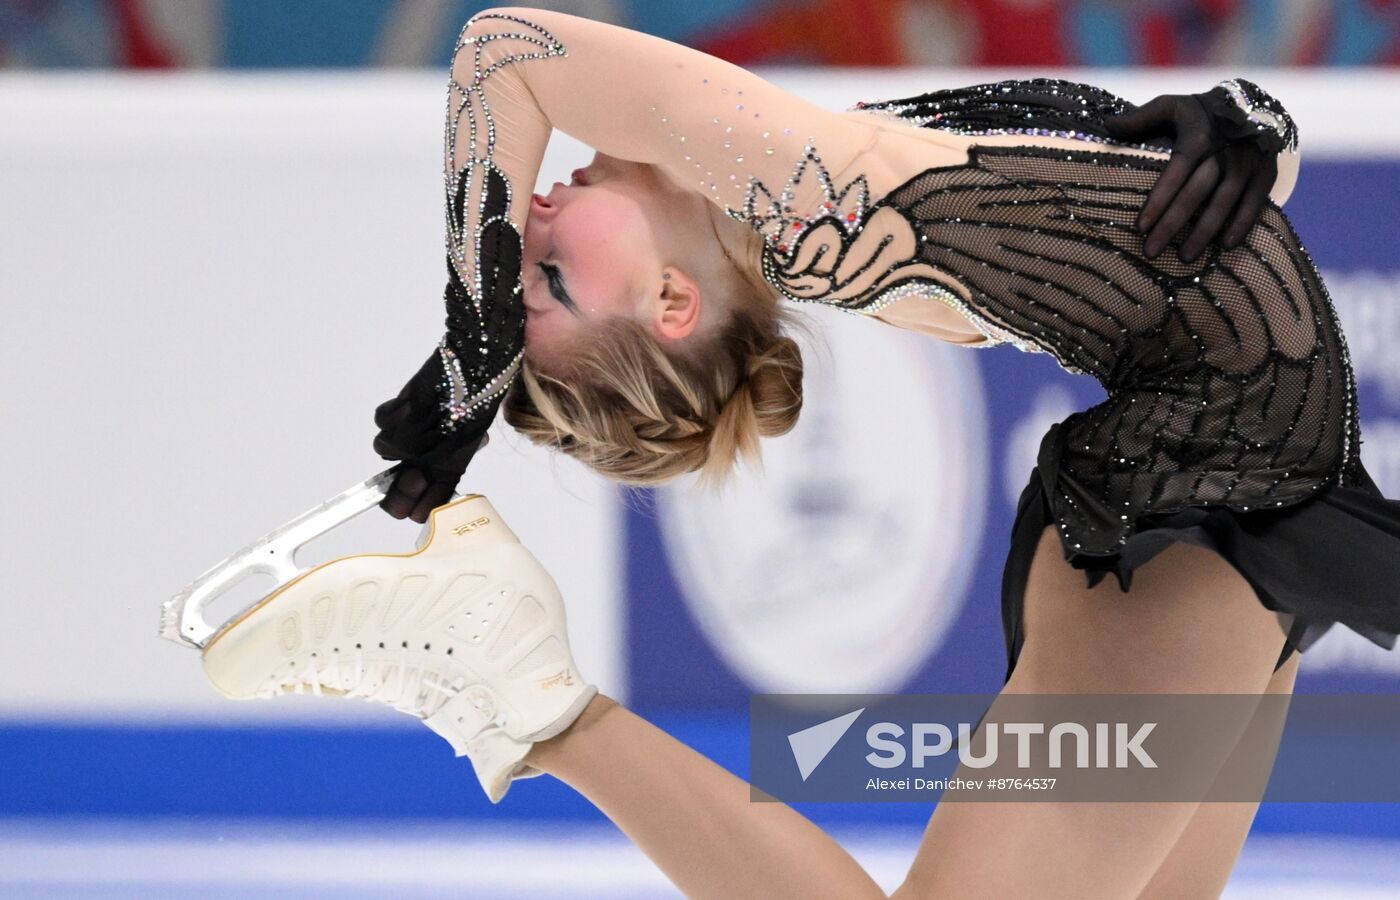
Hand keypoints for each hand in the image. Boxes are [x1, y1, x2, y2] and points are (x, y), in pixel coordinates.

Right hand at [372, 352, 493, 522]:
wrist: (476, 368)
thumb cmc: (478, 399)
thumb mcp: (469, 435)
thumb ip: (450, 456)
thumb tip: (432, 471)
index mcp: (452, 466)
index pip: (427, 505)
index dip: (414, 506)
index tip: (409, 504)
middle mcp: (429, 457)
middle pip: (398, 496)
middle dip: (396, 493)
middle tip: (401, 474)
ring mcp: (412, 437)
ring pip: (384, 448)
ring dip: (394, 435)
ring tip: (413, 420)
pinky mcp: (400, 413)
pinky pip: (382, 420)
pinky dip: (390, 412)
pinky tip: (406, 404)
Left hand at [1103, 93, 1278, 262]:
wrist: (1250, 103)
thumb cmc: (1199, 111)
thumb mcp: (1170, 105)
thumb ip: (1140, 118)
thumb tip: (1107, 125)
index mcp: (1197, 136)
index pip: (1175, 172)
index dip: (1158, 200)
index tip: (1140, 227)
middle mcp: (1224, 151)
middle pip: (1196, 193)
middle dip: (1172, 224)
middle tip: (1151, 252)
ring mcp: (1247, 163)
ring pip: (1224, 202)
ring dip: (1204, 232)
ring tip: (1184, 258)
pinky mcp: (1266, 173)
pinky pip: (1254, 203)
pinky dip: (1241, 225)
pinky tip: (1225, 246)